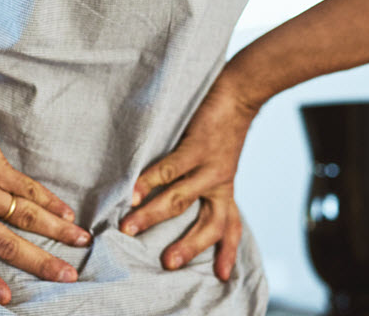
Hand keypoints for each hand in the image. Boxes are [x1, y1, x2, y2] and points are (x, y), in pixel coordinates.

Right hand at [119, 73, 259, 280]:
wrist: (240, 91)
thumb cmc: (222, 125)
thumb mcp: (219, 160)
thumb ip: (201, 180)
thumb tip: (167, 197)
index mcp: (225, 189)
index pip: (231, 226)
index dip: (228, 252)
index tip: (224, 277)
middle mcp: (220, 183)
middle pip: (209, 225)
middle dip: (188, 246)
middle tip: (167, 264)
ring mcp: (209, 166)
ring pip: (179, 200)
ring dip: (152, 216)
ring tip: (128, 229)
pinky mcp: (197, 147)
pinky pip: (169, 170)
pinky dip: (148, 182)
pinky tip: (133, 193)